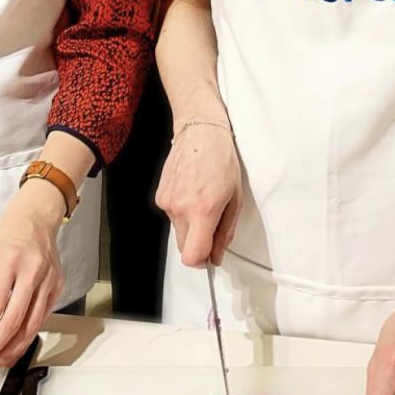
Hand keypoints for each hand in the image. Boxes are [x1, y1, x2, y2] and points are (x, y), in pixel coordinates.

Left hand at [0, 181, 65, 370]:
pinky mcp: (58, 287)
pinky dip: (26, 336)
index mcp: (9, 260)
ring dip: (12, 349)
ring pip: (31, 326)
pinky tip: (14, 345)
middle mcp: (32, 271)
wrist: (37, 220)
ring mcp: (49, 280)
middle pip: (13, 321)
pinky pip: (42, 319)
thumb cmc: (10, 235)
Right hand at [155, 120, 241, 267]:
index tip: (209, 256)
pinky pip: (171, 216)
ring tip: (202, 201)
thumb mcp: (235, 199)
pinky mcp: (159, 196)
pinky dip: (181, 212)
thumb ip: (225, 232)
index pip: (192, 256)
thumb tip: (217, 255)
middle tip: (212, 225)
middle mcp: (180, 208)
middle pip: (183, 247)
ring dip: (190, 226)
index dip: (202, 262)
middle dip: (198, 243)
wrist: (200, 133)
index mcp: (202, 210)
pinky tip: (191, 193)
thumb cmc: (222, 161)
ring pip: (178, 231)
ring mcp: (166, 202)